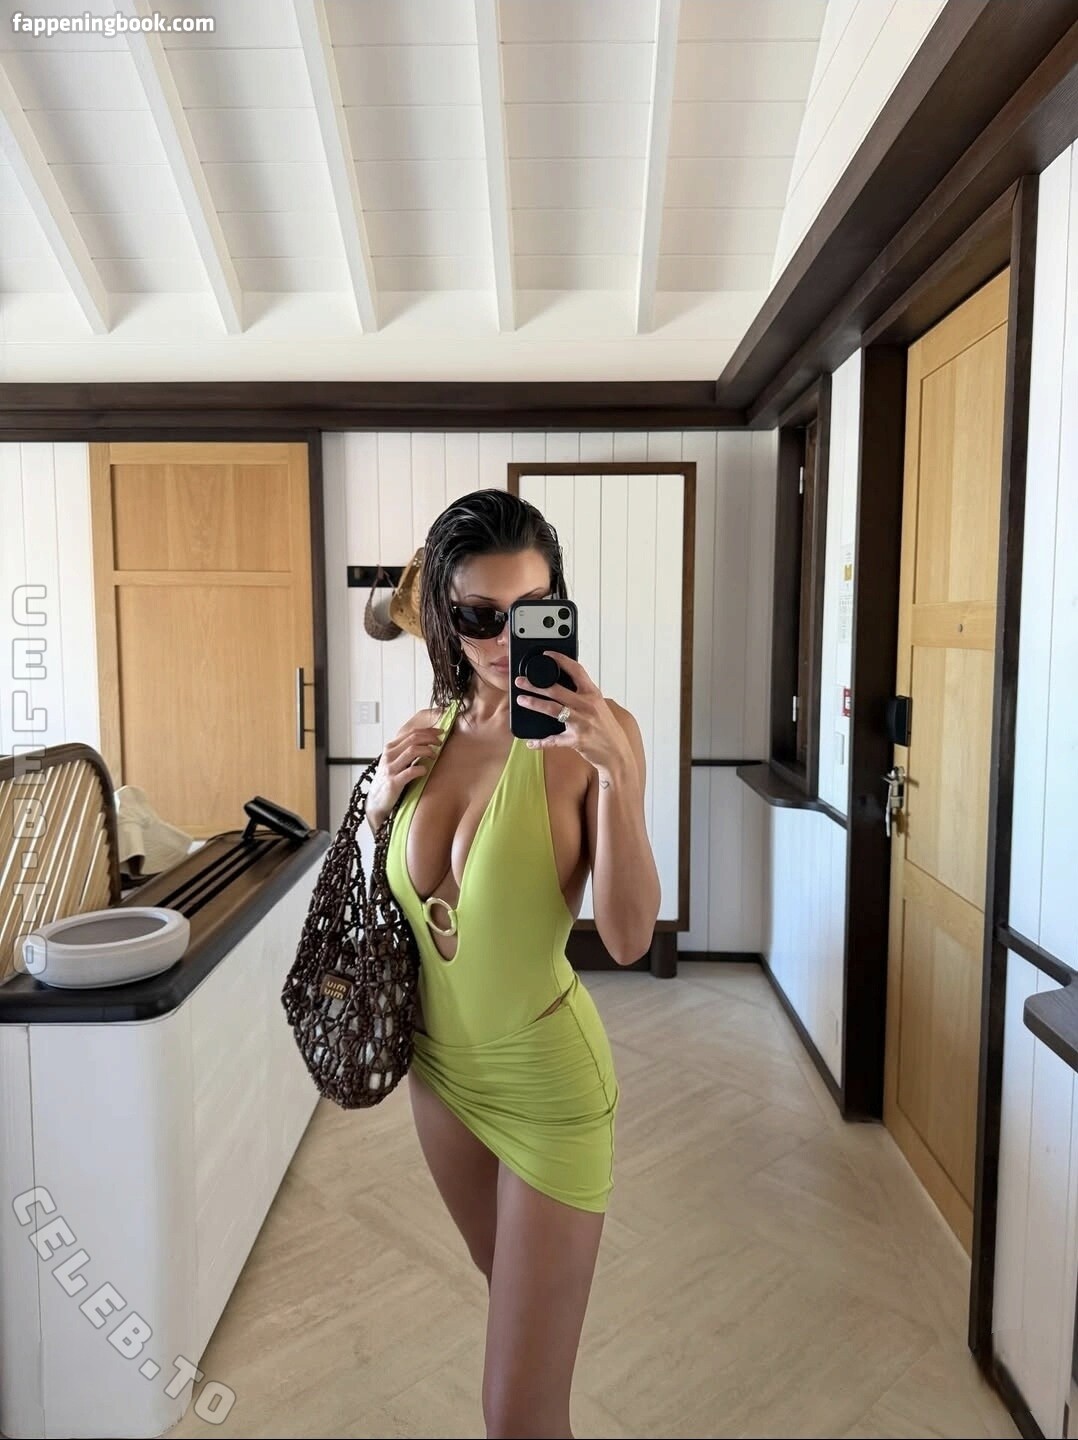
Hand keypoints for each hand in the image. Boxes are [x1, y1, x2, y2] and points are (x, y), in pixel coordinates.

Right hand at [367, 719, 443, 831]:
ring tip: (434, 756)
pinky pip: (411, 771)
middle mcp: (389, 755)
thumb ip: (405, 751)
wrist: (376, 802)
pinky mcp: (394, 782)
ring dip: (427, 751)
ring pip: (412, 750)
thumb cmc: (388, 780)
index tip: (440, 732)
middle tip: (440, 742)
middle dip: (430, 738)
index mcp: (390, 748)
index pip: (411, 733)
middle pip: (413, 738)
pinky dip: (422, 769)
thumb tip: (427, 741)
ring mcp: (390, 769)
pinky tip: (425, 770)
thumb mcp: (394, 761)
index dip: (428, 730)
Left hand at [514, 653, 632, 776]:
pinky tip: (530, 742)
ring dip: (534, 703)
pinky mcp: (576, 740)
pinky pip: (554, 740)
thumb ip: (583, 694)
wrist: (617, 752)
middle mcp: (587, 706)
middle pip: (557, 690)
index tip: (547, 654)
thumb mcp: (598, 705)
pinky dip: (540, 741)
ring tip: (522, 700)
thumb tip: (562, 684)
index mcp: (593, 694)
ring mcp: (581, 723)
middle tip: (521, 681)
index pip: (576, 670)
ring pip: (553, 710)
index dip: (561, 660)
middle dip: (536, 685)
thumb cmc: (606, 728)